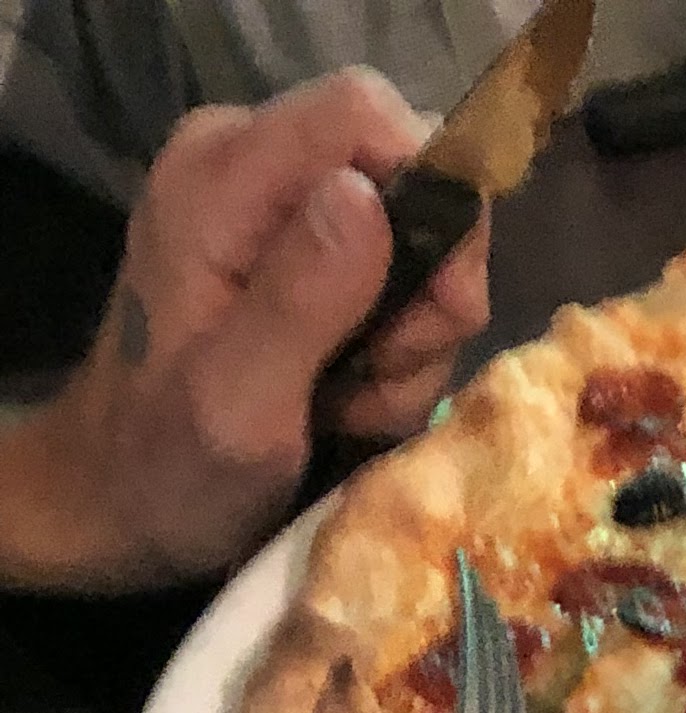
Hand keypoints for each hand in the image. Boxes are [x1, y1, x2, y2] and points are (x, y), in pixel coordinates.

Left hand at [0, 71, 491, 591]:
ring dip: (410, 340)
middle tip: (380, 376)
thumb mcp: (239, 400)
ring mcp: (278, 209)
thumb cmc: (169, 463)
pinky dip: (393, 352)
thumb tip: (369, 198)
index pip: (367, 117)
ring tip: (351, 403)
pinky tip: (346, 398)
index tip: (439, 308)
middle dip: (426, 293)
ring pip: (417, 243)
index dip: (430, 201)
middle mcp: (251, 167)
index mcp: (224, 177)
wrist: (121, 497)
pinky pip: (397, 281)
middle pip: (409, 179)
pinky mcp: (300, 251)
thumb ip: (302, 296)